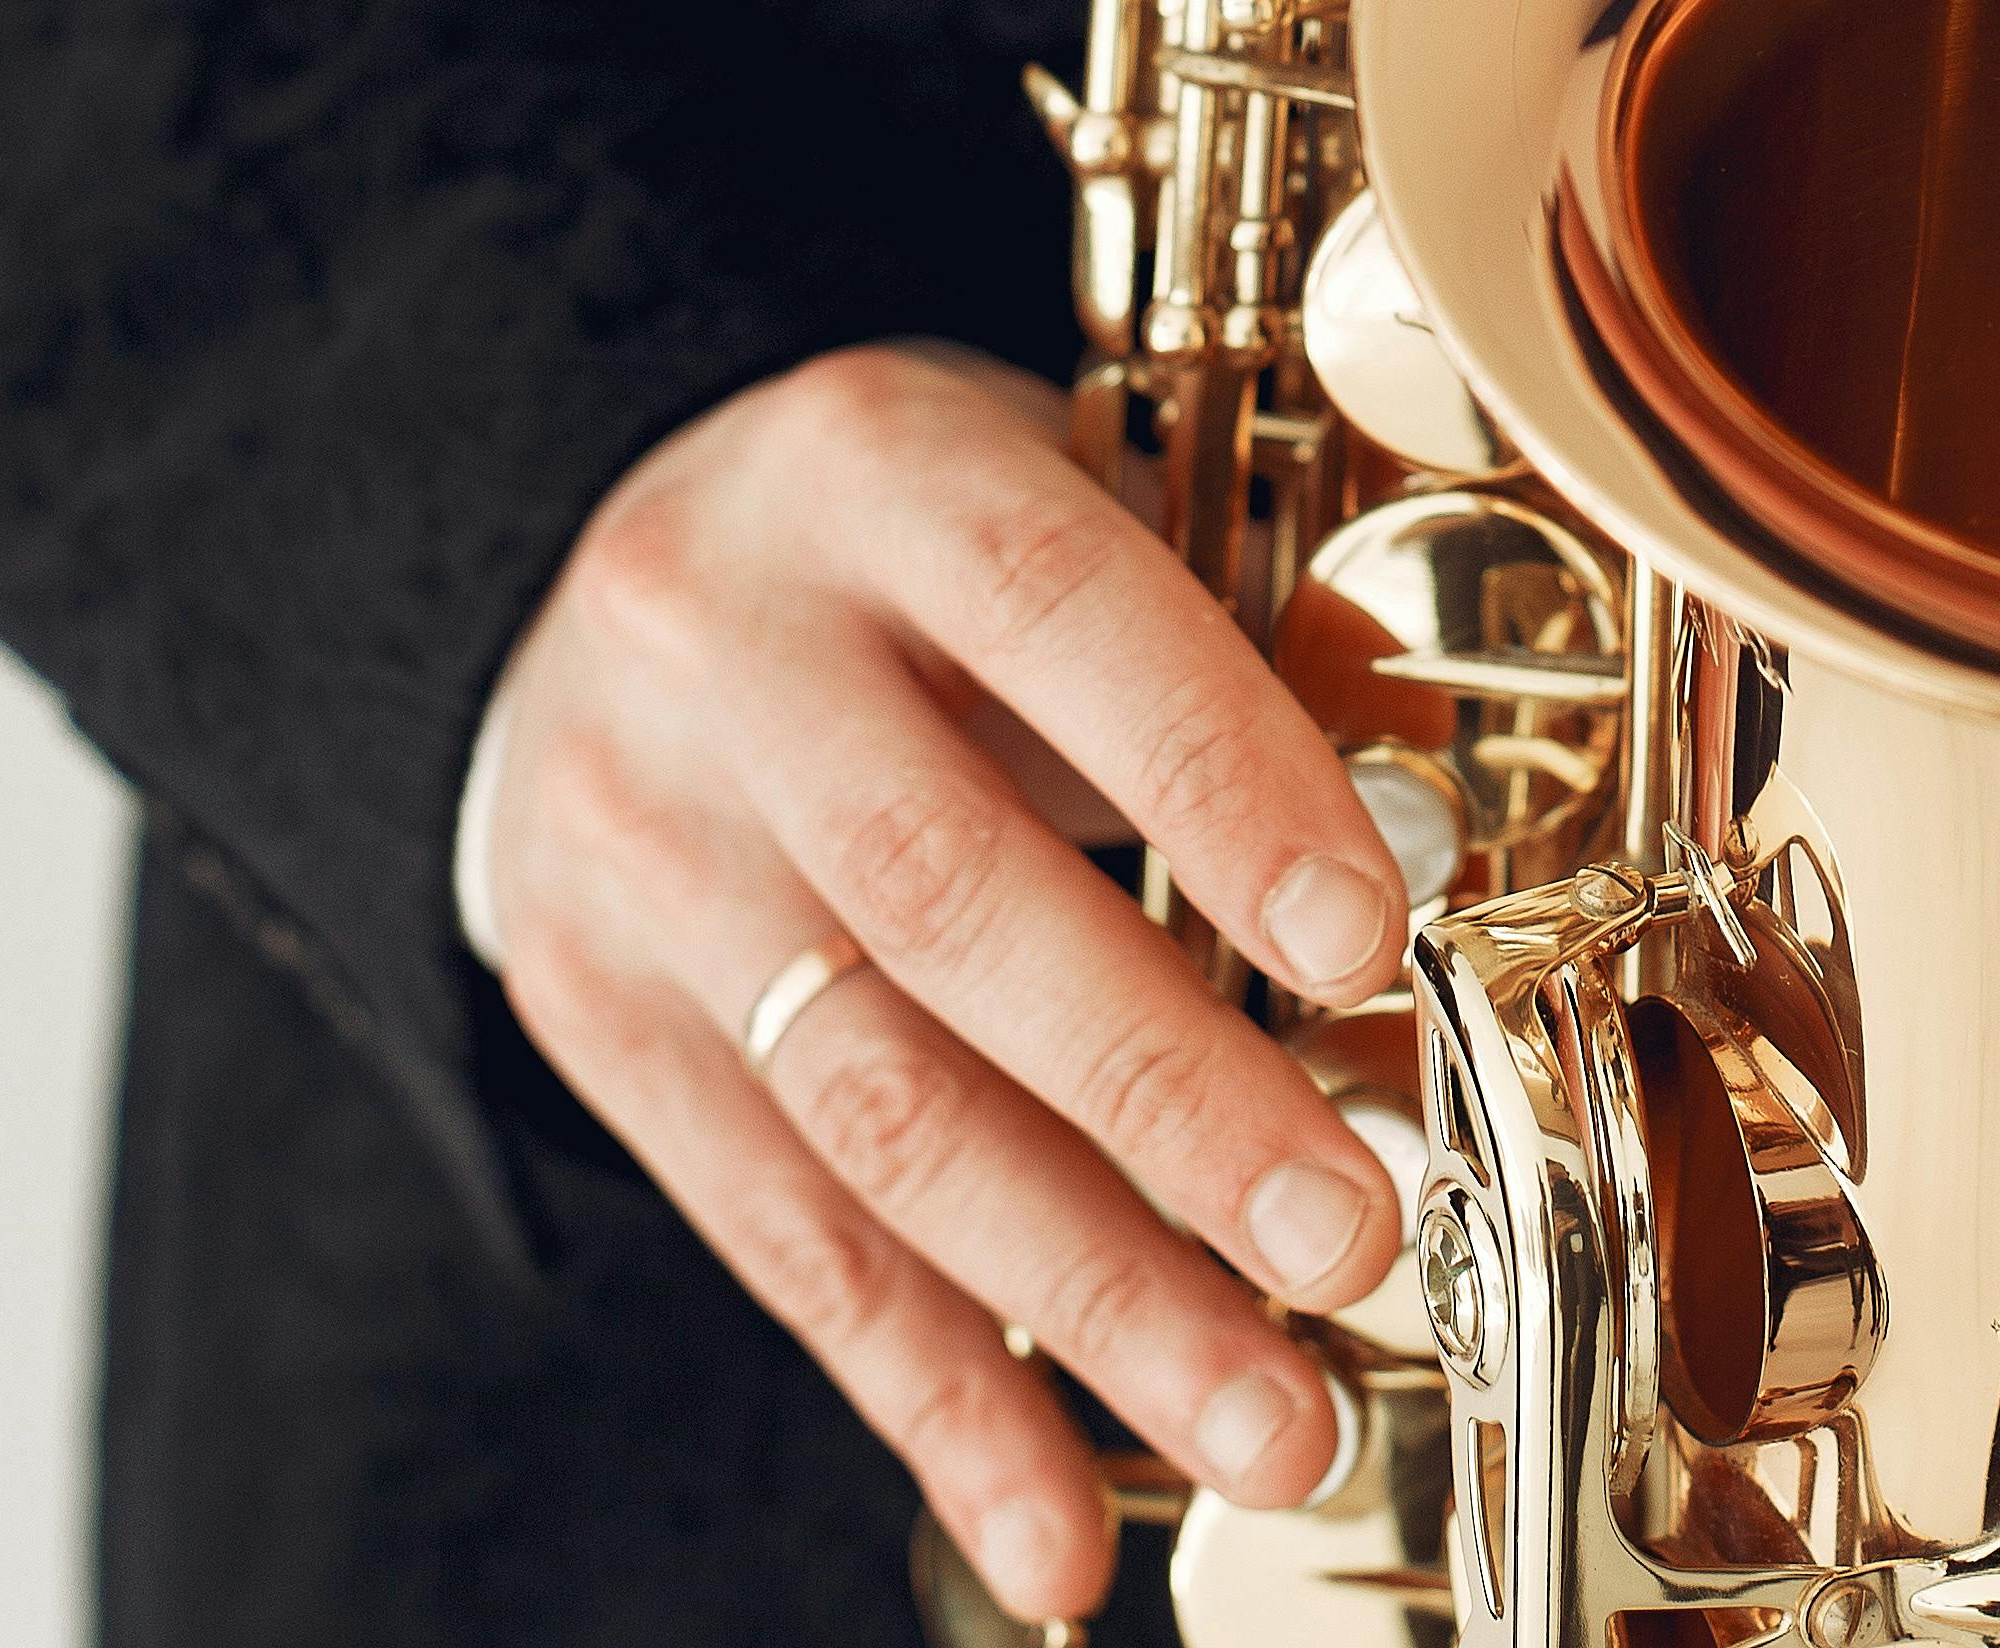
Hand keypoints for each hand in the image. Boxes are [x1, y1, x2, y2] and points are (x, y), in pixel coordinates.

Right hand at [471, 341, 1411, 1623]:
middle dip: (1165, 1097)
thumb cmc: (906, 541)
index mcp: (872, 469)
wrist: (574, 570)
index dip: (1214, 775)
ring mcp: (643, 855)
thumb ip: (1207, 636)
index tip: (1365, 941)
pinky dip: (935, 1404)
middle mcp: (728, 658)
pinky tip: (1056, 1530)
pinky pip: (780, 1240)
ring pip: (871, 1109)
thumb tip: (1424, 857)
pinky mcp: (602, 1024)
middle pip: (947, 905)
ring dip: (1084, 1297)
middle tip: (1350, 1234)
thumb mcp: (1040, 479)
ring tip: (1267, 1420)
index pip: (1055, 613)